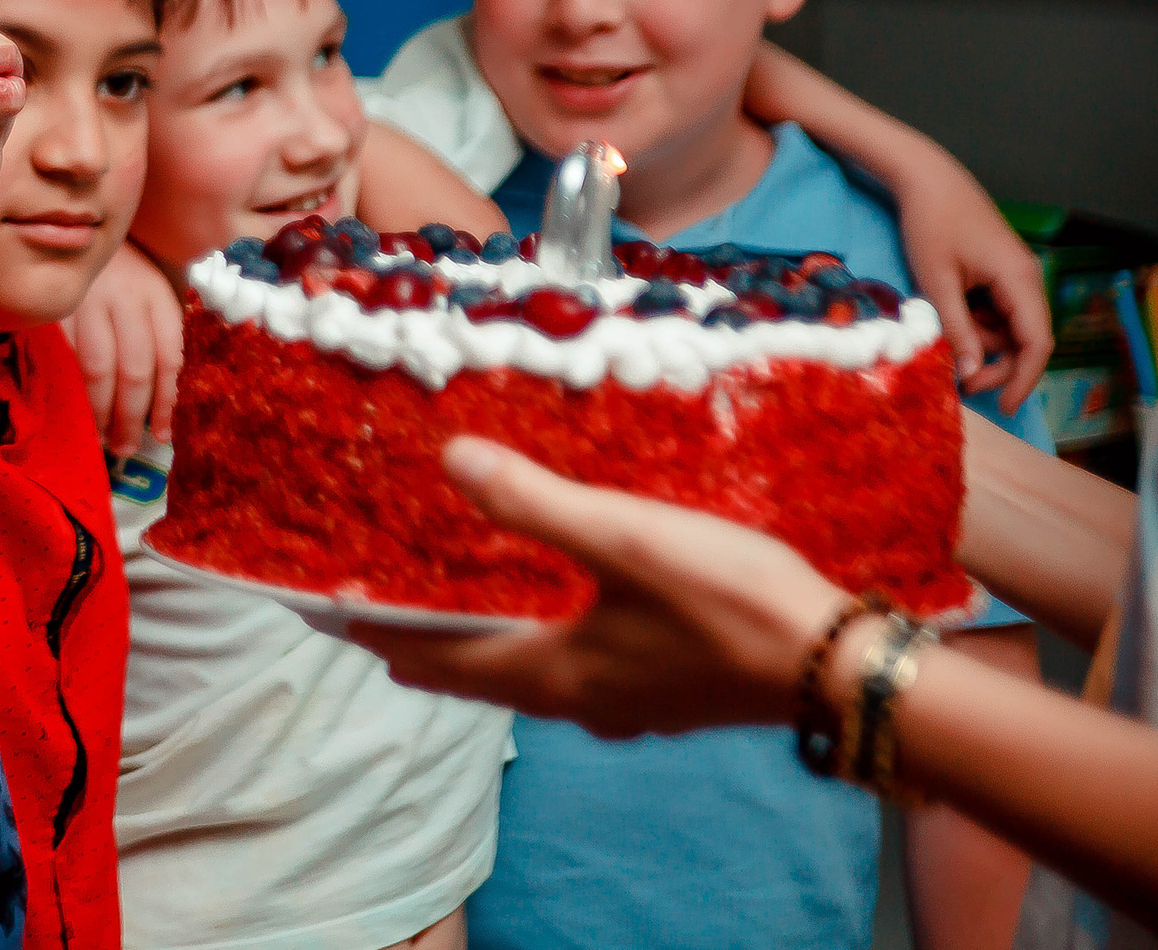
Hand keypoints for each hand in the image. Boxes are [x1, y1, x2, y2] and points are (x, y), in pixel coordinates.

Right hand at [64, 242, 183, 455]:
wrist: (73, 226)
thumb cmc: (120, 267)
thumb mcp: (151, 289)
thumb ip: (161, 334)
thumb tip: (166, 400)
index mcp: (156, 295)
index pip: (169, 357)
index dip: (167, 402)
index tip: (162, 435)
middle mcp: (125, 298)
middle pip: (133, 369)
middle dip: (130, 416)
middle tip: (125, 448)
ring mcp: (86, 301)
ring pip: (96, 368)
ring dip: (99, 411)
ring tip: (100, 439)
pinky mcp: (53, 307)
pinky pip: (62, 357)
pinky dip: (67, 389)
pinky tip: (71, 410)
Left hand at [348, 438, 844, 737]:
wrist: (844, 669)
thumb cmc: (732, 603)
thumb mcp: (625, 537)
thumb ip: (535, 502)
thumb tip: (449, 459)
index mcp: (548, 672)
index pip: (430, 654)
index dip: (370, 627)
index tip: (314, 603)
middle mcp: (573, 700)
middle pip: (465, 666)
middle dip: (410, 630)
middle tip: (361, 590)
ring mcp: (620, 699)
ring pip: (516, 665)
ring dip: (471, 628)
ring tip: (438, 584)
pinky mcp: (659, 685)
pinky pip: (565, 658)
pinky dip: (527, 626)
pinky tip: (546, 594)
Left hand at [894, 172, 1052, 409]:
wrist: (924, 177)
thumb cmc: (930, 224)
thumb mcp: (937, 283)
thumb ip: (957, 330)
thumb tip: (972, 374)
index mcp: (1021, 280)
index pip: (1037, 344)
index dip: (1023, 379)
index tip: (1004, 406)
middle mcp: (1026, 278)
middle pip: (1025, 339)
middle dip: (996, 364)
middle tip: (960, 382)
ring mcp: (1013, 274)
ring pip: (1007, 326)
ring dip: (981, 342)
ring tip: (942, 339)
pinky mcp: (997, 271)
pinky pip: (994, 309)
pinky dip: (974, 322)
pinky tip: (946, 316)